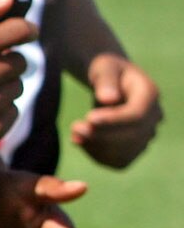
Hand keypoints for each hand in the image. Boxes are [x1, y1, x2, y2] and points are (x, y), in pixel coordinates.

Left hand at [70, 53, 162, 168]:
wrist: (111, 82)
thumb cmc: (107, 70)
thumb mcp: (104, 67)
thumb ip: (106, 80)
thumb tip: (108, 99)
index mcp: (150, 93)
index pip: (137, 114)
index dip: (114, 120)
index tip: (89, 118)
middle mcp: (154, 117)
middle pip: (132, 137)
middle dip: (102, 136)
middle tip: (75, 128)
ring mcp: (146, 136)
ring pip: (126, 153)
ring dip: (97, 148)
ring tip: (74, 135)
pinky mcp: (134, 149)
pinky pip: (118, 161)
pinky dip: (98, 155)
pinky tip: (80, 142)